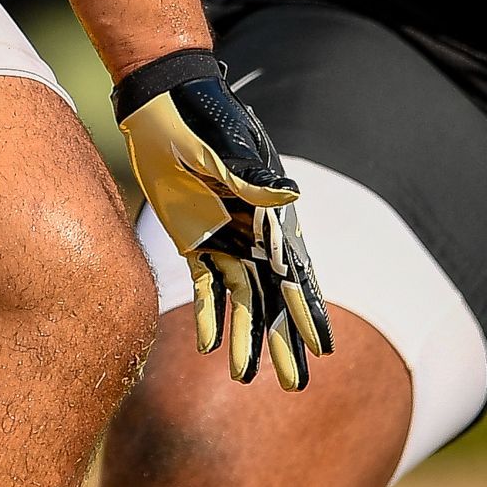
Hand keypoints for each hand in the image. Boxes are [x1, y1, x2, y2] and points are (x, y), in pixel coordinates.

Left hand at [115, 58, 330, 388]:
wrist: (166, 100)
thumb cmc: (196, 118)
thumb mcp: (220, 146)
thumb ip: (249, 176)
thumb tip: (290, 198)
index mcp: (267, 215)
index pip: (291, 274)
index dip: (305, 312)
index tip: (321, 349)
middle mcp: (255, 233)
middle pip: (272, 298)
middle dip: (284, 342)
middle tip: (295, 386)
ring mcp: (228, 237)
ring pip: (242, 300)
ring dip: (245, 339)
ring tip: (247, 378)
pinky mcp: (197, 237)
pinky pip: (207, 285)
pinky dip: (208, 315)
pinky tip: (206, 347)